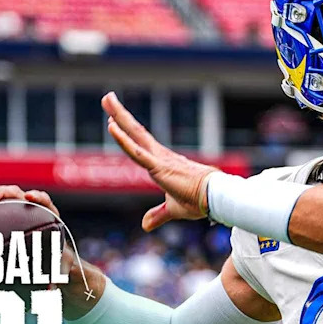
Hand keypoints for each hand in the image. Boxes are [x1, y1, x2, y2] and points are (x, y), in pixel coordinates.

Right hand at [0, 185, 80, 294]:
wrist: (46, 257)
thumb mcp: (57, 266)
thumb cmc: (54, 260)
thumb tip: (51, 288)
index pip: (43, 200)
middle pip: (14, 193)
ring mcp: (10, 208)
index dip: (37, 197)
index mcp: (46, 215)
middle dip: (1, 193)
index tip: (29, 198)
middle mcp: (26, 207)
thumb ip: (55, 273)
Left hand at [101, 92, 218, 230]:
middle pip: (135, 130)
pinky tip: (112, 126)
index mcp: (161, 163)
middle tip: (107, 97)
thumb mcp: (173, 209)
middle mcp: (158, 155)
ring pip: (134, 134)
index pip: (139, 143)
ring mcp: (158, 159)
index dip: (126, 132)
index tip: (114, 119)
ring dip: (119, 116)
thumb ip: (158, 214)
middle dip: (120, 114)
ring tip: (107, 99)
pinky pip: (137, 152)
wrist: (215, 198)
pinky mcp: (159, 167)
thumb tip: (145, 225)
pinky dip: (123, 140)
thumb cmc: (199, 200)